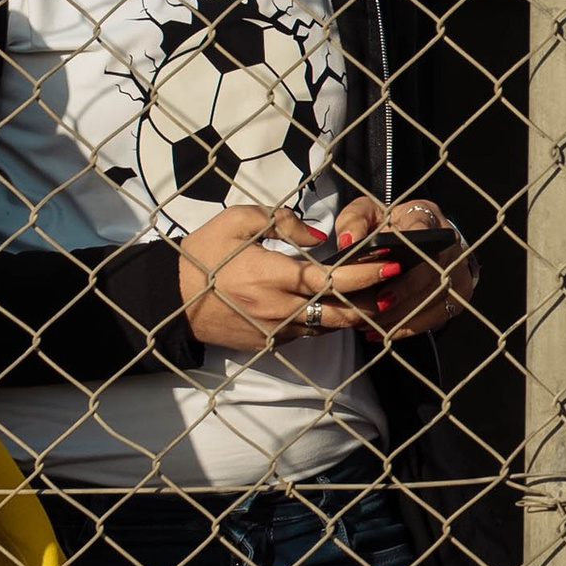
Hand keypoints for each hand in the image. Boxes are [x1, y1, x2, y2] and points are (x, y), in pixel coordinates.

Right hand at [178, 203, 402, 354]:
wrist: (171, 299)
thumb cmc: (204, 255)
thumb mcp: (237, 221)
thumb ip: (281, 221)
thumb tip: (319, 237)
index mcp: (274, 276)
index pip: (332, 279)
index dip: (365, 273)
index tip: (390, 264)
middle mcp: (279, 309)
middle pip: (340, 310)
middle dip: (372, 298)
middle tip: (394, 283)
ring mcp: (275, 331)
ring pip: (328, 326)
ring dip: (353, 314)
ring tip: (376, 297)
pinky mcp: (269, 344)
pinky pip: (307, 334)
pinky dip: (327, 322)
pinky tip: (338, 309)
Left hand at [333, 194, 474, 339]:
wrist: (412, 240)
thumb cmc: (386, 226)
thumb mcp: (365, 214)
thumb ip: (353, 222)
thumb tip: (349, 242)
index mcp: (426, 216)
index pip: (424, 231)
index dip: (411, 252)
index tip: (389, 270)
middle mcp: (450, 243)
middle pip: (432, 271)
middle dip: (403, 293)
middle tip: (375, 306)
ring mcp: (458, 271)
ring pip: (435, 298)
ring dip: (402, 315)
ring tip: (370, 323)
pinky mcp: (458, 295)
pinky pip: (437, 316)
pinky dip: (409, 327)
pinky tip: (383, 332)